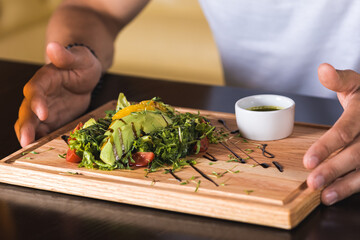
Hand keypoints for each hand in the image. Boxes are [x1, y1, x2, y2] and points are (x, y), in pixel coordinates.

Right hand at [14, 42, 101, 146]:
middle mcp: (40, 96)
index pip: (36, 89)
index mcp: (44, 79)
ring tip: (29, 149)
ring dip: (29, 136)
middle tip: (26, 140)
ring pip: (31, 124)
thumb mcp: (80, 58)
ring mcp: (44, 109)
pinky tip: (42, 150)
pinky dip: (41, 140)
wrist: (86, 75)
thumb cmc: (82, 64)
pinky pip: (43, 131)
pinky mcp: (52, 119)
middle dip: (27, 125)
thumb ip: (66, 56)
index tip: (43, 112)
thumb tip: (52, 45)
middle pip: (27, 110)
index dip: (37, 101)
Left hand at [304, 63, 359, 204]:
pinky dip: (353, 187)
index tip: (307, 161)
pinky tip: (336, 195)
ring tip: (324, 196)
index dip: (326, 147)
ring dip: (345, 185)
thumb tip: (322, 69)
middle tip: (312, 182)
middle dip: (333, 170)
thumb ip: (339, 79)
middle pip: (356, 154)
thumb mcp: (356, 83)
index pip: (345, 131)